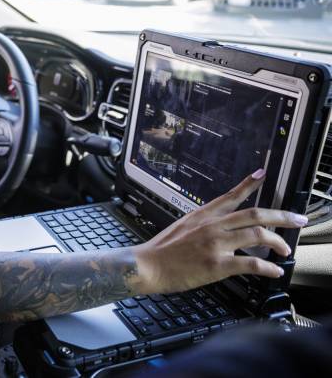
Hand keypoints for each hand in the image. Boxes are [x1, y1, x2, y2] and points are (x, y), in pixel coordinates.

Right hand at [134, 169, 308, 294]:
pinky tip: (275, 271)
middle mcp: (213, 226)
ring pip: (258, 235)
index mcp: (203, 215)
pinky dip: (268, 268)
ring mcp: (216, 244)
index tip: (263, 174)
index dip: (249, 184)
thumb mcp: (181, 226)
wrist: (147, 264)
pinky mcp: (217, 265)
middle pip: (255, 214)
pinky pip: (251, 264)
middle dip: (282, 217)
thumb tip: (219, 227)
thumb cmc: (161, 250)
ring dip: (278, 242)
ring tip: (286, 249)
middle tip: (298, 219)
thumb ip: (202, 224)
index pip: (230, 195)